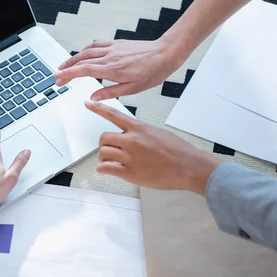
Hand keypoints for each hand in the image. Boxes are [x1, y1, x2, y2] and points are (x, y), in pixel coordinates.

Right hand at [55, 38, 184, 100]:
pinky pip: (96, 44)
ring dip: (73, 58)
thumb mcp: (132, 89)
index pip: (83, 71)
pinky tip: (83, 53)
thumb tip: (92, 98)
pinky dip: (85, 49)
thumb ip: (110, 93)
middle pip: (80, 60)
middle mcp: (110, 56)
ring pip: (86, 51)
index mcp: (112, 70)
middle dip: (66, 69)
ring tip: (65, 66)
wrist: (165, 53)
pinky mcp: (117, 44)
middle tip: (57, 77)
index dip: (68, 75)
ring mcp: (112, 48)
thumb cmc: (153, 72)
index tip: (58, 79)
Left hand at [85, 101, 219, 195]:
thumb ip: (141, 132)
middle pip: (104, 138)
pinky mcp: (131, 173)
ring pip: (103, 153)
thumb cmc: (178, 150)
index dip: (98, 108)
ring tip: (110, 161)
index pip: (114, 115)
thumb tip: (132, 135)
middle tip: (109, 149)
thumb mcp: (158, 132)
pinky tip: (106, 169)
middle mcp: (132, 141)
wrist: (189, 166)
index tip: (88, 103)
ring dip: (104, 157)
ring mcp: (130, 157)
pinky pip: (107, 169)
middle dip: (105, 144)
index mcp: (139, 128)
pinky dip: (103, 169)